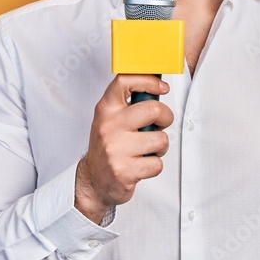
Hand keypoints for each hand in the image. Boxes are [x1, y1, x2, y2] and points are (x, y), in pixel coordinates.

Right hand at [74, 74, 174, 223]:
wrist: (93, 180)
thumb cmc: (108, 147)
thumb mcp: (111, 119)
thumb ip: (129, 104)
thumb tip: (158, 87)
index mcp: (106, 110)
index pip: (125, 81)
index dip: (149, 80)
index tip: (162, 87)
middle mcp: (109, 126)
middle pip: (154, 109)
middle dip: (166, 118)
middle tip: (159, 125)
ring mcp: (116, 149)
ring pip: (161, 139)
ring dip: (160, 146)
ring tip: (147, 149)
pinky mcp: (124, 171)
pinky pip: (157, 164)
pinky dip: (154, 165)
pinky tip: (141, 164)